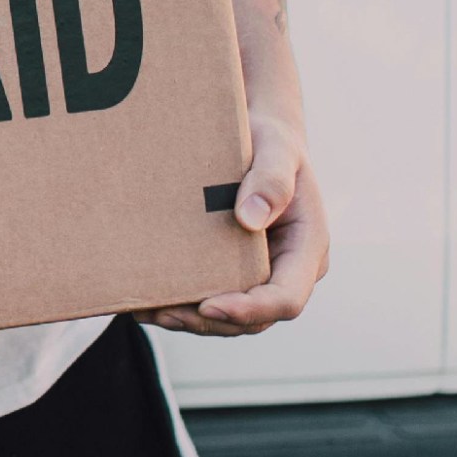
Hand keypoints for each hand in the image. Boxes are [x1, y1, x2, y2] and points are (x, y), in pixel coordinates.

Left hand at [139, 115, 329, 336]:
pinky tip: (148, 301)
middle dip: (211, 321)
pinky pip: (215, 296)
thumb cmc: (272, 140)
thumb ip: (271, 181)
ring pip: (233, 315)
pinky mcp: (236, 268)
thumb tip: (250, 220)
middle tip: (165, 314)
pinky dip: (184, 304)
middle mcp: (287, 268)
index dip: (250, 309)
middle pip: (255, 317)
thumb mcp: (277, 150)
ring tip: (149, 313)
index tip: (210, 305)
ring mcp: (262, 272)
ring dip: (192, 320)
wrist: (259, 136)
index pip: (286, 297)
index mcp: (307, 248)